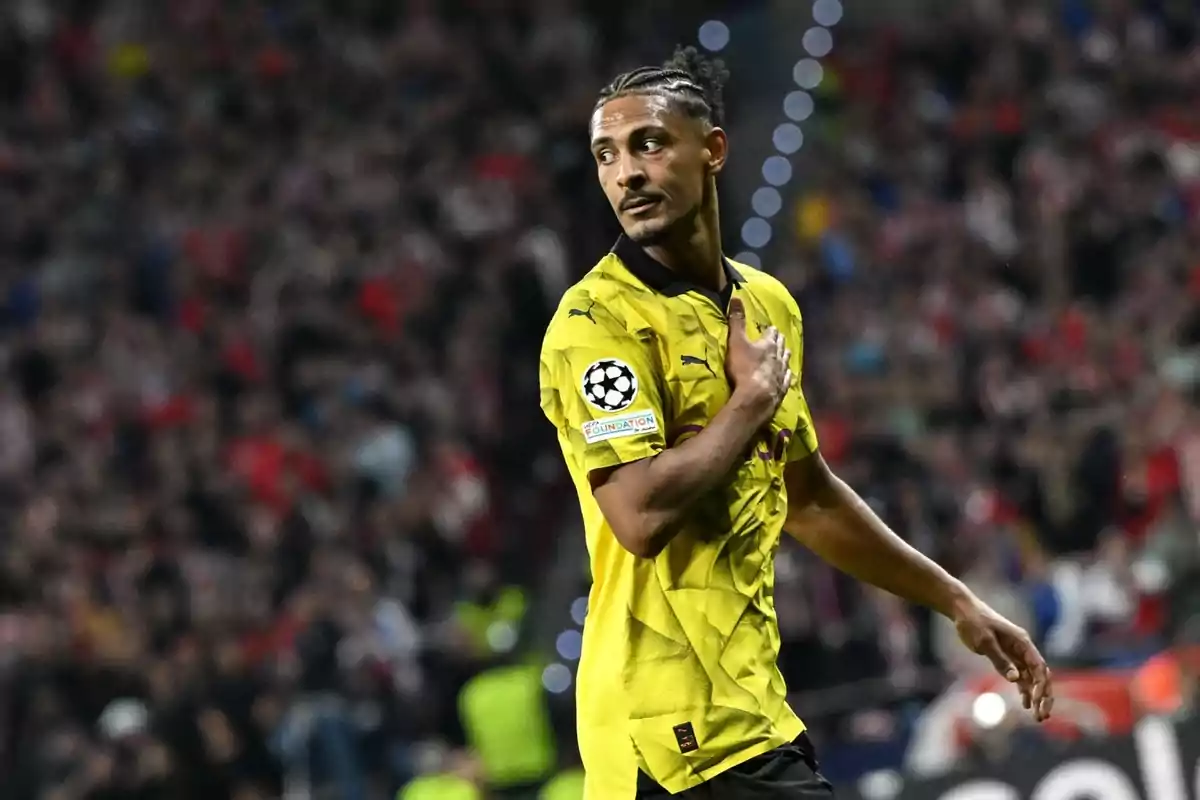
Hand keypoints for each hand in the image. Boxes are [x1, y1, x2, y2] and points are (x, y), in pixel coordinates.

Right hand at [725, 298, 791, 426]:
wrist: (756, 397)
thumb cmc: (744, 368)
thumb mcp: (736, 342)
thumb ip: (736, 321)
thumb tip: (737, 296)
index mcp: (768, 345)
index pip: (772, 333)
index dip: (771, 330)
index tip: (771, 328)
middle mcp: (779, 358)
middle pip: (781, 346)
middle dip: (780, 341)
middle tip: (780, 338)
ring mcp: (782, 374)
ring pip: (786, 362)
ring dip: (785, 356)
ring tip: (786, 353)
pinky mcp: (782, 389)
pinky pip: (787, 379)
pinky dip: (788, 375)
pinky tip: (790, 376)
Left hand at [953, 595, 1053, 721]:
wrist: (962, 610)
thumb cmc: (973, 623)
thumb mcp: (984, 642)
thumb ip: (1000, 660)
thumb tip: (1016, 679)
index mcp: (1022, 642)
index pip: (1039, 667)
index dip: (1041, 685)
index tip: (1037, 701)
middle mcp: (1023, 648)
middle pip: (1040, 675)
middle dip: (1044, 696)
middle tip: (1042, 716)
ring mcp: (1016, 652)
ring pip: (1031, 677)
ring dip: (1035, 696)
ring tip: (1037, 716)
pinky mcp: (1006, 656)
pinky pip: (1020, 675)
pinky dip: (1024, 689)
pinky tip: (1025, 703)